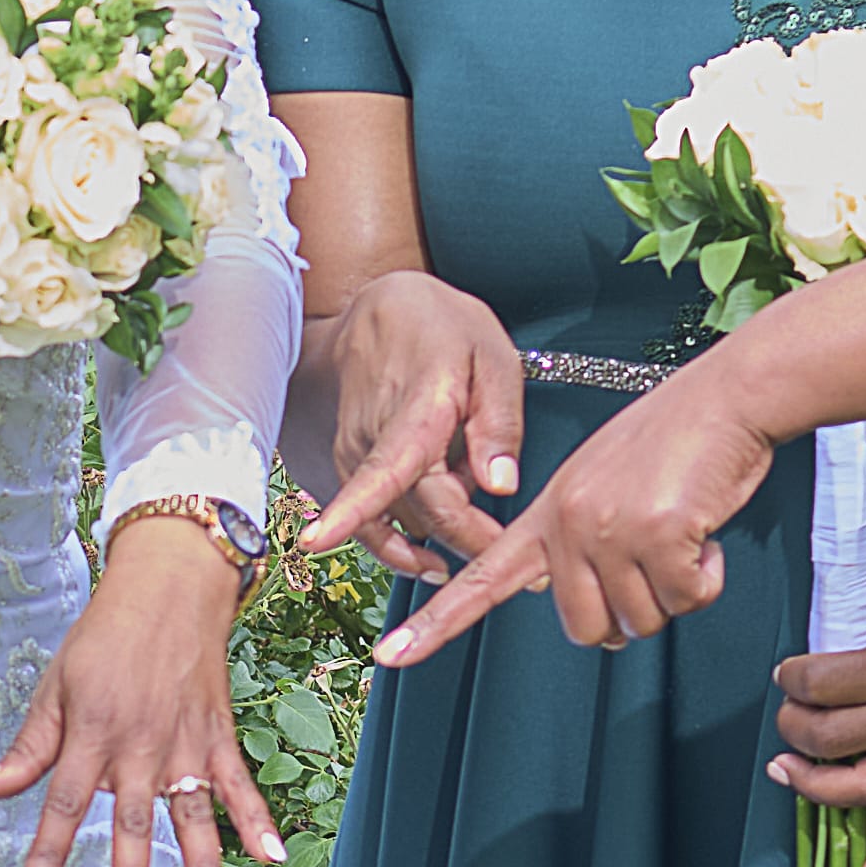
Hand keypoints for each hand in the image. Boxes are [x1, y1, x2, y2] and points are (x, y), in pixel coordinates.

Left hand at [0, 515, 284, 866]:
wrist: (166, 588)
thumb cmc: (101, 640)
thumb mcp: (54, 688)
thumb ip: (26, 749)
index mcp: (91, 733)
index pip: (61, 804)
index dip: (47, 853)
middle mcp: (138, 744)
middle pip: (131, 818)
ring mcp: (183, 743)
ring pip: (192, 812)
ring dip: (203, 862)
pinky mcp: (215, 736)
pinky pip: (239, 784)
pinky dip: (257, 818)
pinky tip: (272, 856)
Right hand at [292, 269, 522, 580]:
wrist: (380, 308)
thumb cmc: (443, 326)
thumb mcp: (492, 356)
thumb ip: (498, 422)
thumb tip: (500, 487)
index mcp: (416, 411)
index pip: (406, 482)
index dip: (446, 529)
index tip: (488, 558)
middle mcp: (373, 438)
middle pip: (422, 513)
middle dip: (469, 540)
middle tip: (516, 549)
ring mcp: (355, 453)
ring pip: (402, 518)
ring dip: (441, 530)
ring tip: (475, 501)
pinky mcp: (349, 463)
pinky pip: (373, 519)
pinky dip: (399, 544)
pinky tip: (426, 558)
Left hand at [381, 370, 783, 664]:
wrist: (725, 399)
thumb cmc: (675, 446)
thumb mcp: (602, 488)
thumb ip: (581, 548)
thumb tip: (598, 625)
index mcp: (545, 515)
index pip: (481, 579)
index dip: (435, 623)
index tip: (389, 655)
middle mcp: (566, 523)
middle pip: (586, 630)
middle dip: (630, 615)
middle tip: (659, 565)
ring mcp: (608, 528)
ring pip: (641, 622)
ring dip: (675, 592)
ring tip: (682, 535)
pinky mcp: (658, 532)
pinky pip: (687, 599)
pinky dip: (707, 579)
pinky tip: (705, 534)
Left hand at [761, 551, 865, 866]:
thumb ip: (863, 639)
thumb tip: (822, 658)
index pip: (820, 685)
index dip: (792, 676)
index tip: (790, 671)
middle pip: (827, 738)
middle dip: (793, 724)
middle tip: (791, 708)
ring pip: (858, 789)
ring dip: (812, 786)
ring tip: (787, 769)